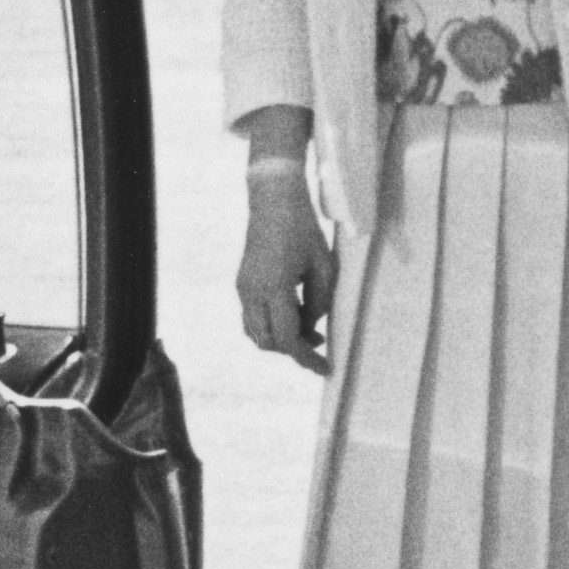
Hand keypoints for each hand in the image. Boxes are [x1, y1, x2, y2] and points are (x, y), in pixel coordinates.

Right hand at [238, 165, 337, 373]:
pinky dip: (271, 324)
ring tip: (307, 325)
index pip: (287, 339)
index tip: (325, 368)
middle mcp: (251, 292)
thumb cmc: (302, 228)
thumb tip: (312, 325)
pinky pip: (253, 317)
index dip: (307, 358)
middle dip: (293, 349)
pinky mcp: (242, 283)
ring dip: (280, 338)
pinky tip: (292, 310)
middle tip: (320, 340)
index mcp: (273, 288)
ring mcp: (243, 288)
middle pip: (267, 342)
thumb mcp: (324, 266)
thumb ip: (320, 301)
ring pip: (256, 333)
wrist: (273, 199)